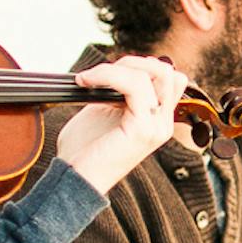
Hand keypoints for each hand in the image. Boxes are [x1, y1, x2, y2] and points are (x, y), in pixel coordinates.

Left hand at [55, 56, 189, 193]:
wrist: (73, 180)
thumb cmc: (83, 150)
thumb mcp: (102, 112)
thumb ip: (116, 92)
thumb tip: (118, 68)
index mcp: (156, 121)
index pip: (168, 79)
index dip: (141, 67)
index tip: (108, 73)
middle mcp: (162, 125)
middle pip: (168, 73)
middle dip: (133, 62)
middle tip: (100, 73)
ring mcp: (156, 127)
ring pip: (156, 73)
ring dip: (119, 67)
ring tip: (90, 77)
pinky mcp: (143, 129)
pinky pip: (135, 85)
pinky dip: (108, 75)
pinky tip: (86, 82)